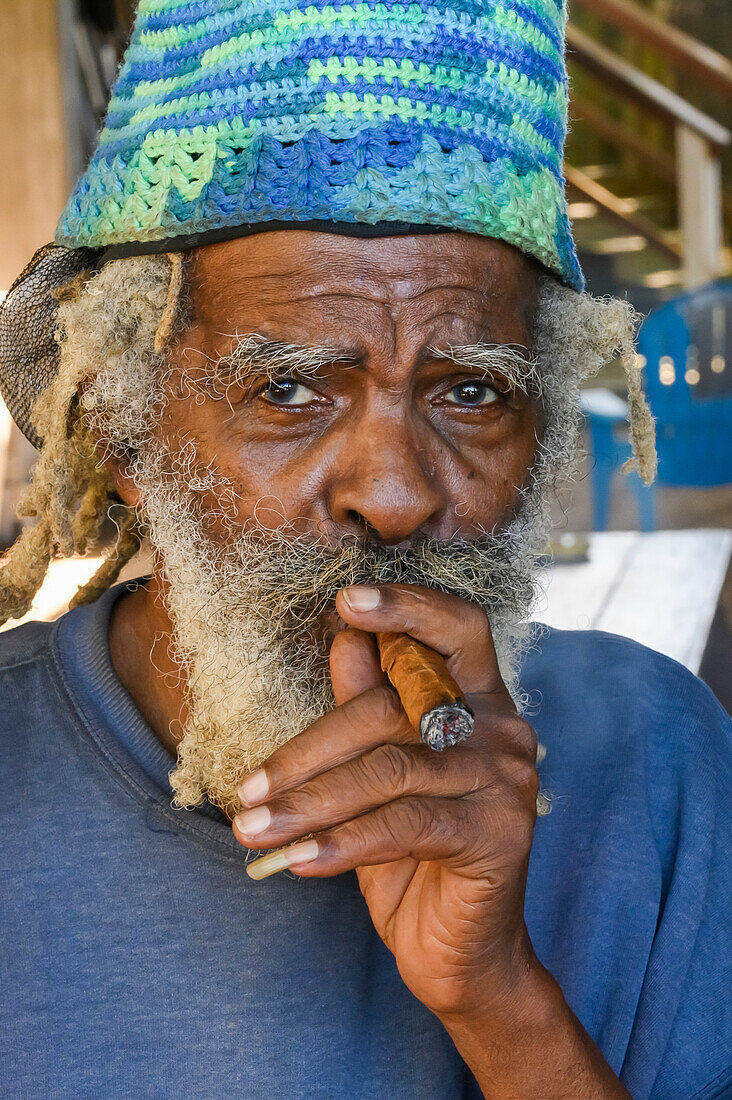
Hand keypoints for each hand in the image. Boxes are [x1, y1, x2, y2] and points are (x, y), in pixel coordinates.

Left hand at [233, 583, 540, 1019]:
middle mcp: (503, 729)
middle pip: (396, 707)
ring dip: (309, 802)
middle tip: (246, 791)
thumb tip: (345, 639)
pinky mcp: (499, 833)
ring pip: (390, 769)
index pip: (459, 628)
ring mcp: (507, 780)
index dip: (408, 607)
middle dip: (308, 750)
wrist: (462, 953)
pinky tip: (298, 860)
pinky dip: (342, 841)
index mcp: (479, 699)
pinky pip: (403, 824)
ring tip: (253, 831)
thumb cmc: (412, 853)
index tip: (346, 601)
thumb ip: (369, 704)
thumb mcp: (380, 775)